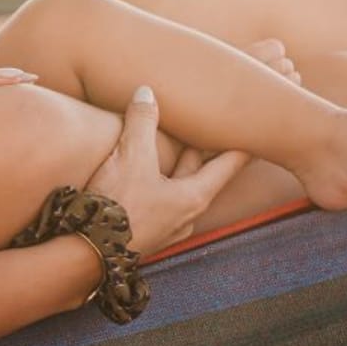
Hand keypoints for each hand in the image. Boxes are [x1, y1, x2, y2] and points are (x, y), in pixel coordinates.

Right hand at [83, 86, 250, 255]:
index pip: (230, 165)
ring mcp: (165, 227)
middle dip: (202, 150)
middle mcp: (186, 215)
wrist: (86, 253)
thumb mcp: (131, 156)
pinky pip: (158, 202)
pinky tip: (141, 176)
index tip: (259, 131)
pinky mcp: (144, 233)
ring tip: (173, 147)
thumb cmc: (117, 207)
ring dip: (176, 168)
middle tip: (211, 129)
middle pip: (201, 175)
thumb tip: (146, 92)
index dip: (244, 145)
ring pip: (177, 190)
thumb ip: (142, 122)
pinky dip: (157, 184)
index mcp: (194, 196)